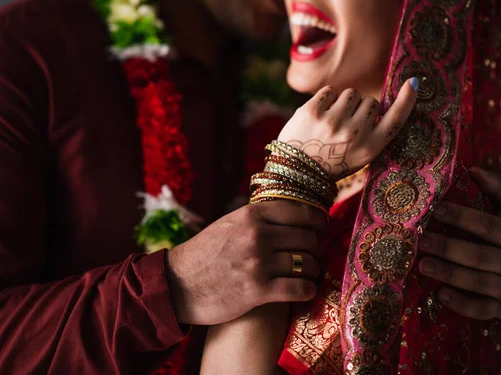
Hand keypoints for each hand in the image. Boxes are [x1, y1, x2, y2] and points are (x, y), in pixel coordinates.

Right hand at [165, 200, 326, 324]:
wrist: (177, 285)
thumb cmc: (205, 254)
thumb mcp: (229, 224)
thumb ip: (258, 217)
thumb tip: (290, 210)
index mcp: (251, 215)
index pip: (302, 211)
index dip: (319, 221)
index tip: (323, 228)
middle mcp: (257, 235)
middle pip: (309, 238)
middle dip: (316, 248)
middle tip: (313, 255)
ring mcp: (258, 263)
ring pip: (308, 263)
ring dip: (313, 271)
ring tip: (308, 274)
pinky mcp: (258, 291)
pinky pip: (300, 289)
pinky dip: (307, 290)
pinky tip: (305, 290)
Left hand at [277, 78, 418, 180]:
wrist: (296, 172)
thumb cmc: (332, 162)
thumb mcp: (359, 156)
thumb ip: (372, 133)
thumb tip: (380, 102)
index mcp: (369, 149)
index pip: (395, 120)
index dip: (406, 100)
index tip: (414, 83)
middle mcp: (353, 134)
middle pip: (370, 101)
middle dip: (361, 108)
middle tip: (346, 125)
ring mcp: (332, 122)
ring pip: (351, 93)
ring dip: (344, 102)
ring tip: (332, 121)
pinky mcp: (312, 111)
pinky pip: (330, 91)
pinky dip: (327, 99)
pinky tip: (320, 115)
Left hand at [418, 167, 500, 319]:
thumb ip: (500, 188)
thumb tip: (474, 169)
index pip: (486, 225)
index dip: (462, 217)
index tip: (435, 209)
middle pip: (478, 255)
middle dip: (448, 248)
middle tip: (420, 240)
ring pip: (477, 282)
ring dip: (449, 274)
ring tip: (422, 265)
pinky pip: (482, 309)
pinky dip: (462, 304)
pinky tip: (440, 294)